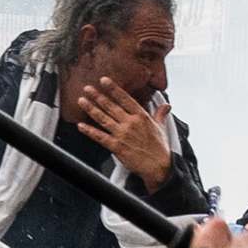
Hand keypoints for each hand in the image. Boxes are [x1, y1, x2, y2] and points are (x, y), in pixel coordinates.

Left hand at [66, 74, 173, 191]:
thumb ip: (160, 114)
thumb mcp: (161, 127)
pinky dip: (89, 131)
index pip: (125, 99)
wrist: (158, 167)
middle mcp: (130, 123)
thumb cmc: (159, 148)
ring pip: (103, 119)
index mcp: (141, 116)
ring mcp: (122, 135)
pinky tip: (81, 126)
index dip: (113, 89)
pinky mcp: (117, 147)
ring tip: (82, 100)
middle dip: (97, 96)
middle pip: (111, 106)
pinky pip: (100, 137)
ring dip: (91, 109)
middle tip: (87, 88)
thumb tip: (167, 105)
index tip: (104, 80)